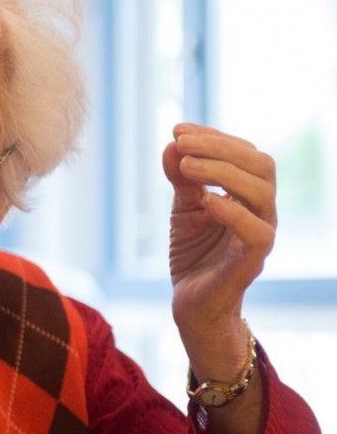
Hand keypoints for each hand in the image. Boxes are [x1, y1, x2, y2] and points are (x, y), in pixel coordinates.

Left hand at [162, 124, 275, 356]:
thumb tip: (172, 143)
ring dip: (223, 172)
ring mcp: (259, 236)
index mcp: (248, 195)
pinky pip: (256, 233)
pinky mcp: (250, 263)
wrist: (192, 305)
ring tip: (186, 165)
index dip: (214, 136)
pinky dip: (233, 212)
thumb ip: (180, 178)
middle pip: (261, 165)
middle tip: (181, 141)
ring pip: (263, 193)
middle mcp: (261, 211)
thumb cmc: (194, 254)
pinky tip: (206, 200)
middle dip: (220, 147)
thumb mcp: (183, 209)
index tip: (178, 129)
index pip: (245, 154)